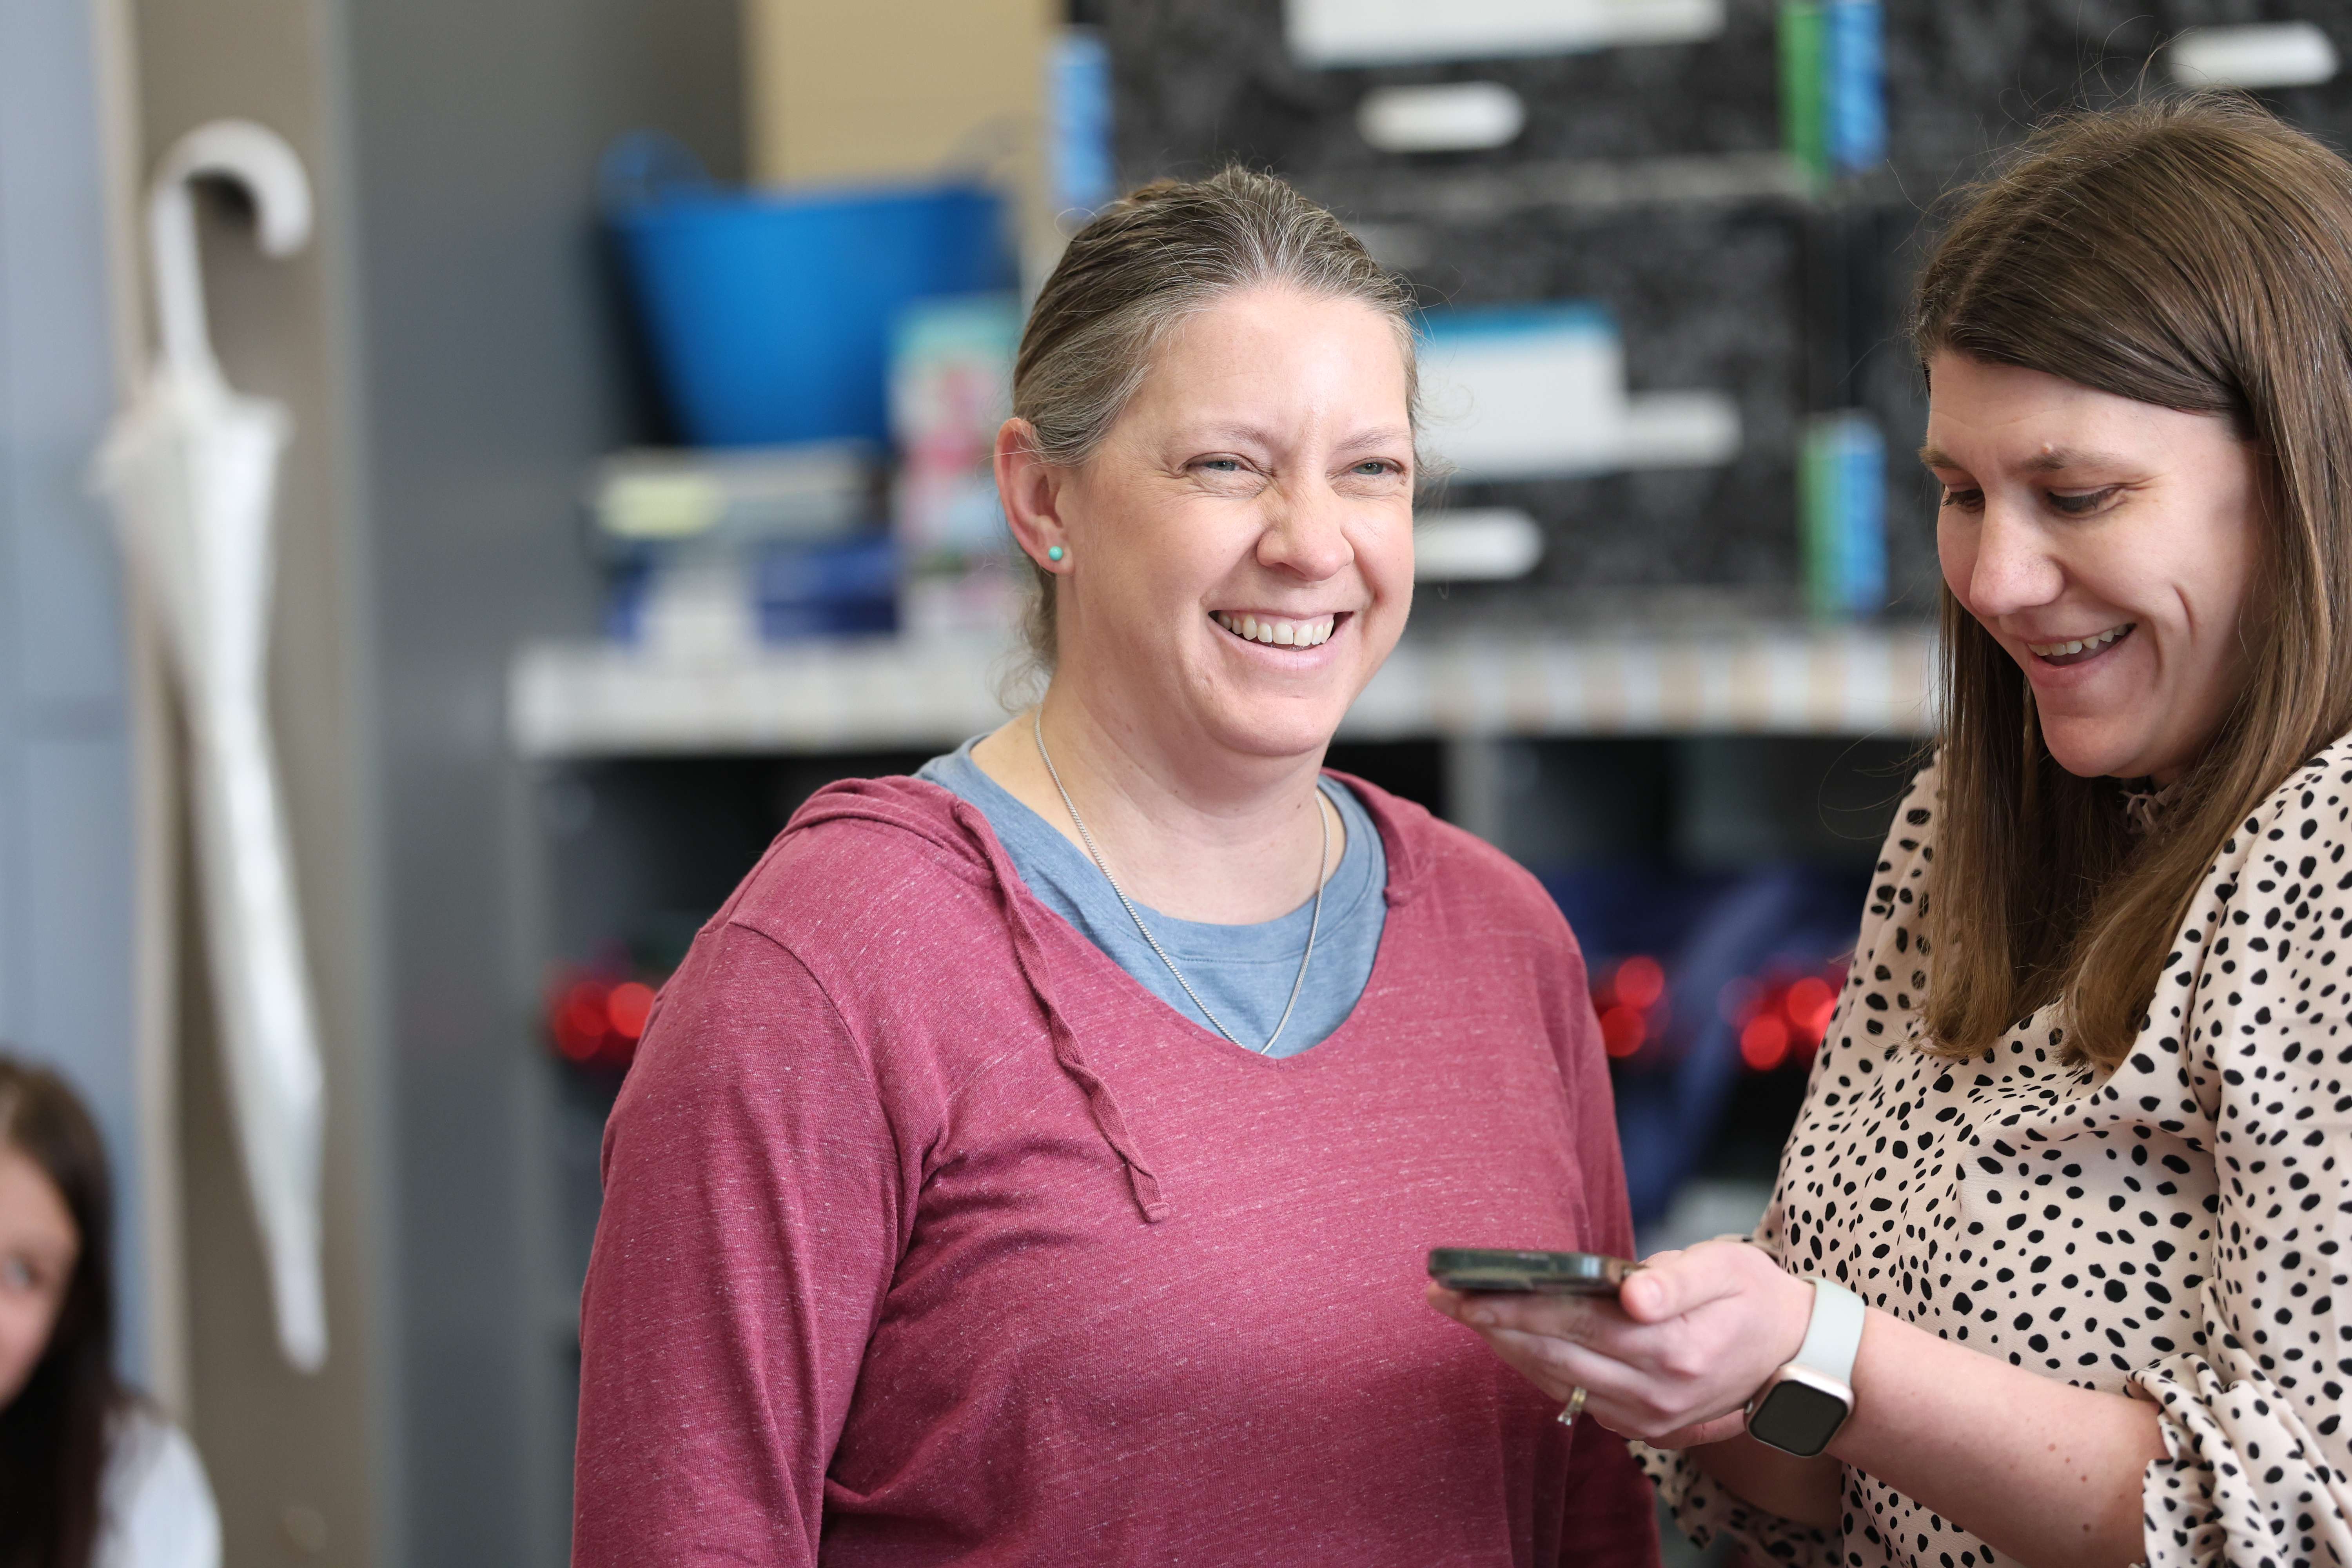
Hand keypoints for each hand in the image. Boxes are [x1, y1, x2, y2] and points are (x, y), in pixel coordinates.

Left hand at [1426, 1240, 1816, 1448]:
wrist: (1794, 1358)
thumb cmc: (1754, 1297)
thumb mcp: (1726, 1269)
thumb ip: (1675, 1279)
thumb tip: (1630, 1292)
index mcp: (1673, 1350)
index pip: (1571, 1325)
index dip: (1511, 1307)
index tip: (1462, 1290)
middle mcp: (1656, 1394)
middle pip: (1554, 1357)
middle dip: (1492, 1325)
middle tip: (1441, 1296)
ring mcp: (1649, 1419)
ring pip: (1559, 1382)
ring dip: (1508, 1349)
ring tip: (1466, 1314)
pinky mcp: (1646, 1428)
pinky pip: (1577, 1399)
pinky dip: (1540, 1370)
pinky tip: (1513, 1343)